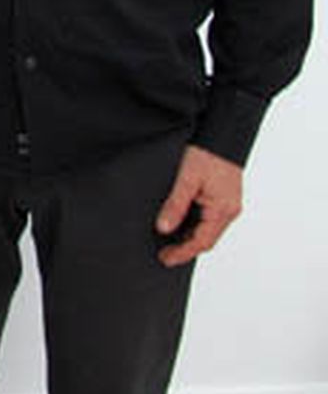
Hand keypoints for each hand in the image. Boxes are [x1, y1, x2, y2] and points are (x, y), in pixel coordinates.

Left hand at [155, 144, 242, 266]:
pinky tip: (181, 226)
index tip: (165, 259)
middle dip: (185, 249)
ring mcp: (229, 205)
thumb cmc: (207, 153)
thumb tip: (163, 228)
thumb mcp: (186, 179)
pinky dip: (196, 227)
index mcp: (222, 210)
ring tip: (169, 243)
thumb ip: (175, 205)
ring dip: (190, 238)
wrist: (224, 134)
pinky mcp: (225, 198)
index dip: (182, 252)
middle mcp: (229, 211)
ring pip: (209, 230)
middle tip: (164, 254)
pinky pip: (211, 220)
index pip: (202, 241)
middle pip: (207, 239)